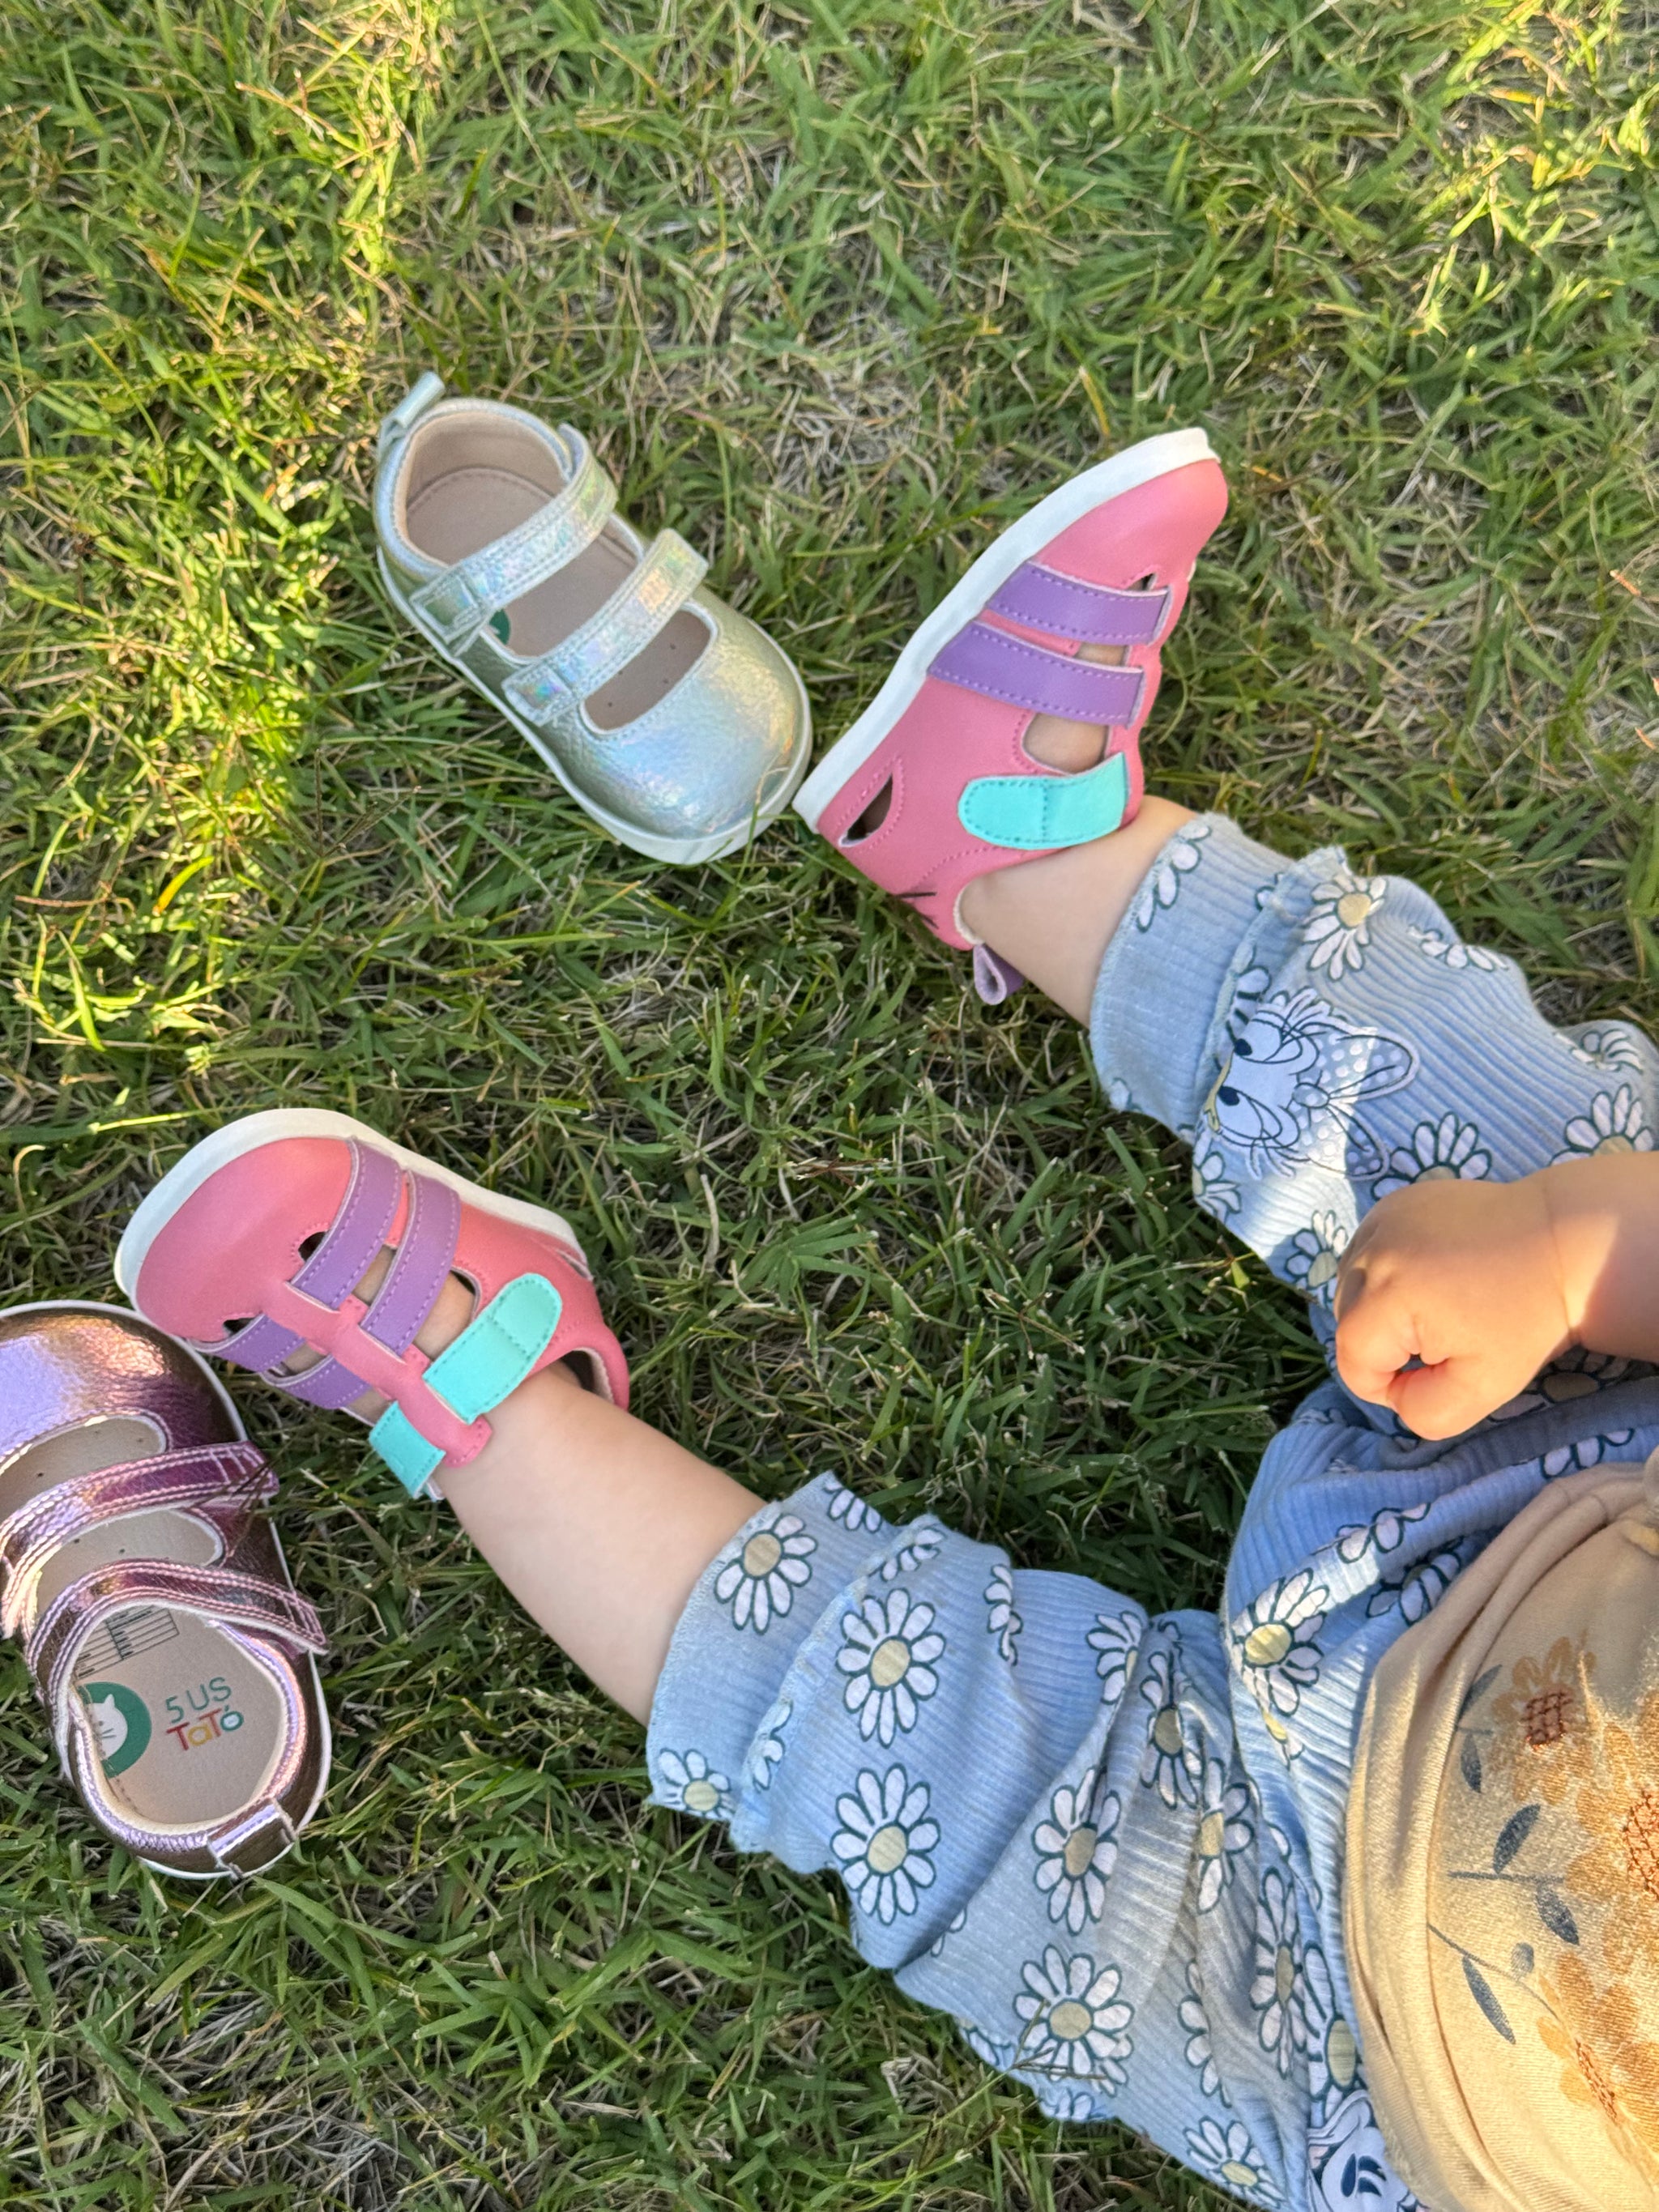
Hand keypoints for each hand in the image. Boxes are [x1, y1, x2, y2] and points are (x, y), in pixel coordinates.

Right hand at [1333, 1175, 1576, 1438]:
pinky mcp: (1392, 1203)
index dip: (1390, 1384)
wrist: (1561, 1243)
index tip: (1440, 1370)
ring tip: (1434, 1304)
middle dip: (1385, 1344)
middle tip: (1443, 1338)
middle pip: (1347, 1322)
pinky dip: (1385, 1271)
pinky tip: (1429, 1272)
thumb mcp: (1485, 1388)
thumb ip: (1427, 1413)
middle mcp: (1372, 1250)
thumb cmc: (1526, 1318)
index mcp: (1389, 1295)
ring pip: (1350, 1286)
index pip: (1352, 1361)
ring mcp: (1380, 1219)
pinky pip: (1365, 1252)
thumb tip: (1395, 1395)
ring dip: (1380, 1307)